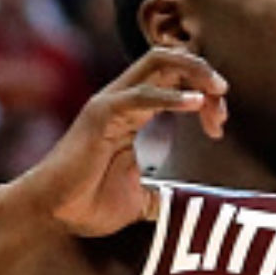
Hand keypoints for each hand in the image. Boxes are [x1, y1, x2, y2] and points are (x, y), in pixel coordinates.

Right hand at [22, 47, 228, 237]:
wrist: (51, 213)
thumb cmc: (88, 203)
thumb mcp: (141, 199)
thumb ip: (163, 195)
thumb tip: (187, 208)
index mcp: (133, 112)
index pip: (175, 81)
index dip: (204, 96)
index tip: (220, 126)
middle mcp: (123, 99)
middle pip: (169, 60)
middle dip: (203, 72)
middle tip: (224, 97)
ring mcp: (111, 104)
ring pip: (158, 62)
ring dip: (194, 72)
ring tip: (218, 92)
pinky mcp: (100, 116)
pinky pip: (140, 95)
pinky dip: (170, 96)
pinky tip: (195, 104)